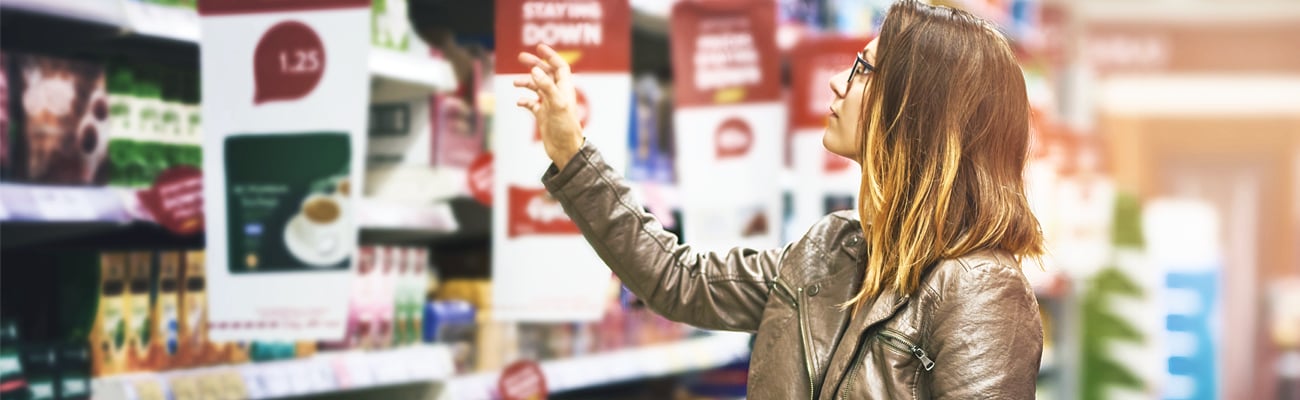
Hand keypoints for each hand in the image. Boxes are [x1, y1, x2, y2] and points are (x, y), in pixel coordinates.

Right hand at [514, 44, 583, 169]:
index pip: (560, 67)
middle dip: (534, 65)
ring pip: (536, 87)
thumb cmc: (566, 128)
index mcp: (565, 89)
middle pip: (546, 74)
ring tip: (515, 82)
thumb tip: (535, 71)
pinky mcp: (542, 115)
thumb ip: (546, 87)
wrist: (565, 150)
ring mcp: (549, 105)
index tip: (539, 47)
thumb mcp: (557, 104)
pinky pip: (531, 103)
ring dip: (526, 82)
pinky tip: (519, 102)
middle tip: (521, 57)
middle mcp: (557, 94)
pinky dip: (524, 100)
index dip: (551, 56)